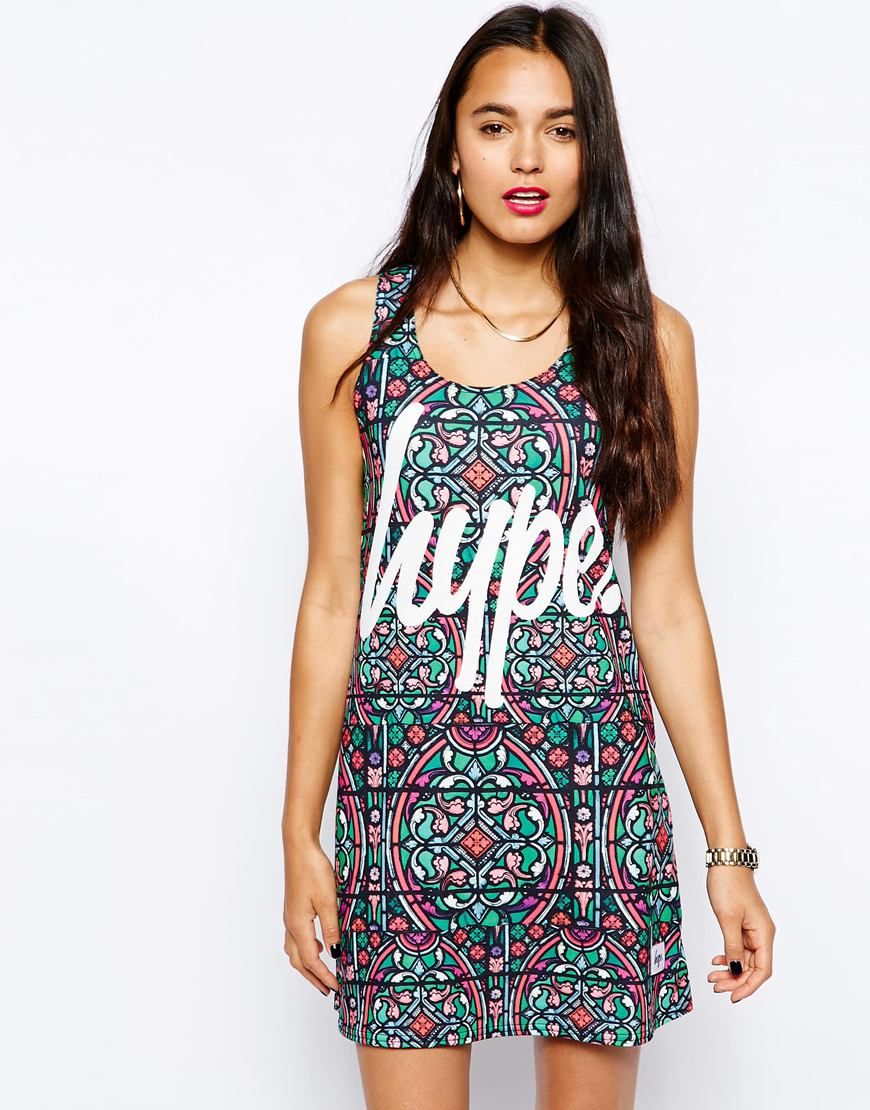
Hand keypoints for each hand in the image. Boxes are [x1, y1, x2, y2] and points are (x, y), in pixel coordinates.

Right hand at [282, 838, 340, 997]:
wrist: (299, 848)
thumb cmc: (312, 870)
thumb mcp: (328, 900)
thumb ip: (332, 928)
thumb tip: (335, 954)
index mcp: (298, 925)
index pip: (311, 960)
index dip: (324, 976)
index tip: (337, 988)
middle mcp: (291, 924)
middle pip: (299, 961)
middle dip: (313, 977)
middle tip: (327, 990)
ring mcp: (290, 916)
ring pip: (295, 950)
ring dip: (308, 965)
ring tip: (322, 973)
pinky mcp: (294, 908)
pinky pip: (297, 937)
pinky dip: (306, 948)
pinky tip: (319, 944)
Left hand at [705, 865, 775, 1002]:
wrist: (725, 860)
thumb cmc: (729, 884)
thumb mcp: (728, 918)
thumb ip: (732, 946)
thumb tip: (735, 969)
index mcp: (764, 934)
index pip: (762, 970)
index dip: (749, 986)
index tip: (733, 996)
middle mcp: (761, 934)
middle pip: (752, 967)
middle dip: (735, 980)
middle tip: (715, 986)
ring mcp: (752, 929)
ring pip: (743, 959)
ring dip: (729, 969)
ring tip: (712, 976)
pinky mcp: (742, 924)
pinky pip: (738, 947)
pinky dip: (728, 956)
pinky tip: (716, 960)